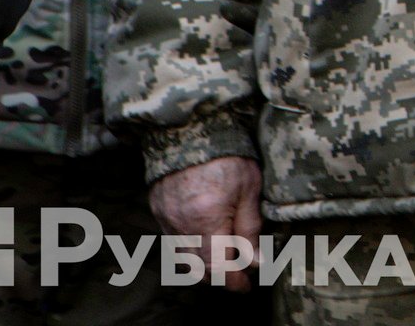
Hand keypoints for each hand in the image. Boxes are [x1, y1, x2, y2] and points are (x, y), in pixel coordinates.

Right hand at [149, 156, 262, 289]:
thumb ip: (251, 227)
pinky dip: (189, 252)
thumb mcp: (249, 187)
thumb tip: (256, 260)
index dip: (233, 280)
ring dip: (204, 268)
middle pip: (198, 267)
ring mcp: (165, 219)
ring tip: (225, 266)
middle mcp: (180, 225)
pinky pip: (172, 243)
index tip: (247, 286)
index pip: (219, 265)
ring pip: (183, 259)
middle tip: (239, 279)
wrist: (191, 128)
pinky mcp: (158, 211)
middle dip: (219, 277)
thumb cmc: (226, 154)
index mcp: (205, 219)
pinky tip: (205, 249)